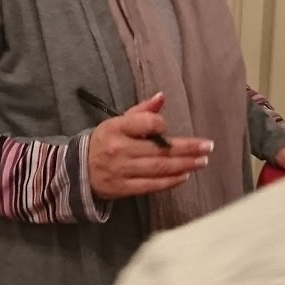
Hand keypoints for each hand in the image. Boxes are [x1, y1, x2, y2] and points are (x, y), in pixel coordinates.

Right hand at [88, 93, 213, 199]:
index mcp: (117, 128)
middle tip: (207, 147)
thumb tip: (162, 97)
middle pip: (159, 150)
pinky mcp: (123, 188)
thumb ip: (141, 111)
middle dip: (187, 148)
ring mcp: (122, 170)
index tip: (169, 127)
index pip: (145, 124)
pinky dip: (170, 181)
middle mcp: (120, 149)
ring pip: (159, 168)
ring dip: (184, 165)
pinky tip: (184, 175)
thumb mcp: (117, 122)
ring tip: (202, 161)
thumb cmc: (104, 142)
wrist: (77, 170)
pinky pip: (152, 186)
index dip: (161, 124)